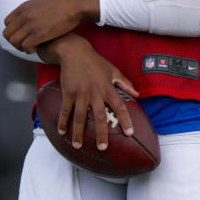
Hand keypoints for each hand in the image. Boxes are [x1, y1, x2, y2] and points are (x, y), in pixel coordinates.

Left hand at [4, 0, 98, 52]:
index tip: (21, 35)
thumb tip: (28, 14)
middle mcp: (24, 16)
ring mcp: (31, 25)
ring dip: (20, 47)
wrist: (74, 5)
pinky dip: (28, 50)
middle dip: (14, 42)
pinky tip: (36, 49)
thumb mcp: (40, 2)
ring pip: (14, 41)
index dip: (12, 31)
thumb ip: (31, 9)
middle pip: (7, 34)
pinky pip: (25, 46)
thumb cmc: (61, 5)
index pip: (6, 23)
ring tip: (30, 48)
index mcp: (23, 7)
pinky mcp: (39, 34)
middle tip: (24, 44)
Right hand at [38, 34, 137, 150]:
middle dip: (101, 133)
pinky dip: (63, 121)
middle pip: (99, 116)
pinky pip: (65, 110)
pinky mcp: (68, 92)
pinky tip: (62, 132)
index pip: (119, 106)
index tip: (129, 133)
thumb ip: (125, 83)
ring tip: (78, 146)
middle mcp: (94, 92)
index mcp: (107, 88)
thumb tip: (137, 95)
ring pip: (79, 116)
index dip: (125, 119)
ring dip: (78, 132)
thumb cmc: (95, 62)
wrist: (74, 51)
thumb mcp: (112, 70)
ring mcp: (80, 93)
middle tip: (103, 147)